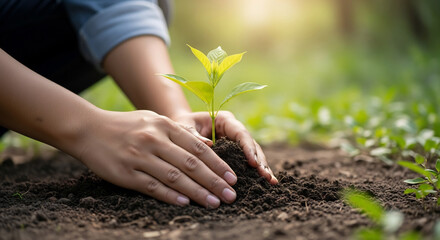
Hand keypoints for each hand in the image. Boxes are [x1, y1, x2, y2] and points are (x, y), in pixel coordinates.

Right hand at [74, 110, 237, 207]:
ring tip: (214, 203)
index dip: (217, 164)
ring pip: (174, 178)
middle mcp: (154, 140)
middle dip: (214, 181)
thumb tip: (208, 147)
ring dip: (197, 192)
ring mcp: (139, 157)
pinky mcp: (126, 174)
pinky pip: (152, 186)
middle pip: (190, 164)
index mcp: (164, 125)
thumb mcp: (153, 120)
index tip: (232, 178)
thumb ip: (179, 132)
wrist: (88, 128)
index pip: (197, 147)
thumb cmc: (126, 126)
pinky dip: (170, 196)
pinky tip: (186, 203)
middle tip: (231, 195)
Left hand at [171, 111, 277, 184]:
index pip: (240, 132)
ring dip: (261, 167)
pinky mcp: (235, 153)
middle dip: (259, 160)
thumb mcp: (184, 128)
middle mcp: (234, 130)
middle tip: (266, 175)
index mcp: (224, 120)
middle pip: (251, 144)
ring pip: (253, 154)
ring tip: (270, 181)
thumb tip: (208, 145)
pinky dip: (255, 172)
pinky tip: (265, 182)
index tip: (252, 162)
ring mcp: (236, 142)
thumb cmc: (182, 125)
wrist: (179, 130)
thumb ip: (194, 135)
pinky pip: (247, 162)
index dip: (248, 147)